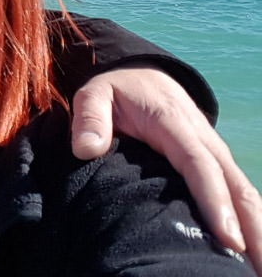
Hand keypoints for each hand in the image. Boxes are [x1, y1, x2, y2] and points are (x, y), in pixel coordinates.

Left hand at [71, 67, 261, 273]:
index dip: (215, 202)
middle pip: (235, 187)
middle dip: (252, 229)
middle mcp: (204, 140)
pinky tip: (252, 251)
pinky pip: (240, 193)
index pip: (200, 166)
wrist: (142, 74)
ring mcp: (215, 153)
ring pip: (245, 193)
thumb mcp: (94, 94)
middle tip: (256, 270)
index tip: (228, 238)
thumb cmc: (116, 90)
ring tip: (260, 270)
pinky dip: (252, 222)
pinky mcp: (217, 163)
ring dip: (258, 231)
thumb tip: (86, 149)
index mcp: (174, 125)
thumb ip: (89, 118)